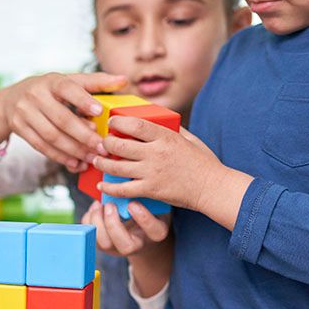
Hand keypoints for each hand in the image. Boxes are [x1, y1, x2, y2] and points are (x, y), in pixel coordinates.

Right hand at [0, 71, 128, 171]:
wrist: (10, 100)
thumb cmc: (49, 90)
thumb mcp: (68, 81)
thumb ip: (96, 82)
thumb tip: (124, 80)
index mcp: (52, 81)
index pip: (68, 89)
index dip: (83, 100)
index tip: (99, 111)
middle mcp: (35, 95)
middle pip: (61, 119)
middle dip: (83, 136)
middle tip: (102, 148)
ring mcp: (24, 113)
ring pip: (51, 136)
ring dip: (73, 150)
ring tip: (90, 158)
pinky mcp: (20, 129)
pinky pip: (41, 147)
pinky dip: (59, 157)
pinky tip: (74, 163)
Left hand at [82, 200, 169, 257]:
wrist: (136, 224)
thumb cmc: (147, 207)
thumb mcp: (153, 200)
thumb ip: (147, 195)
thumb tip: (129, 178)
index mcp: (156, 232)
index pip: (156, 232)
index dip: (144, 219)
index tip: (132, 203)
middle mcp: (138, 245)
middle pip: (126, 246)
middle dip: (114, 224)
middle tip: (110, 205)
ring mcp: (118, 247)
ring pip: (105, 244)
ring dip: (98, 222)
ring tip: (99, 204)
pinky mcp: (102, 245)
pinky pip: (91, 236)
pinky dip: (89, 220)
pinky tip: (95, 207)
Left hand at [93, 117, 225, 209]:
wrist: (213, 188)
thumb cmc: (203, 162)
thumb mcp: (190, 138)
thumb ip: (172, 128)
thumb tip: (157, 118)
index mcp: (166, 137)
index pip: (135, 125)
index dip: (118, 122)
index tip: (111, 122)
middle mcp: (156, 154)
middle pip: (120, 146)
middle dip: (105, 143)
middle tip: (101, 143)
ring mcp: (152, 173)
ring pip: (117, 167)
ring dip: (102, 163)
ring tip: (96, 160)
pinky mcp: (150, 190)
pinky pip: (123, 189)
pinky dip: (109, 187)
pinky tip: (102, 184)